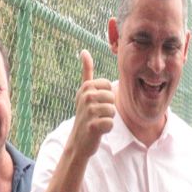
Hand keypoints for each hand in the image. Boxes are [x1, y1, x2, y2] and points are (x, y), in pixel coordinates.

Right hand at [63, 50, 114, 165]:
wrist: (78, 140)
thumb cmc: (85, 115)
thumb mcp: (84, 92)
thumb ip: (86, 72)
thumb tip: (84, 51)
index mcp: (86, 87)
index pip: (109, 86)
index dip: (107, 97)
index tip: (96, 103)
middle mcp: (85, 97)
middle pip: (112, 97)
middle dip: (108, 108)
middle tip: (97, 115)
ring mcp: (88, 111)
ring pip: (113, 110)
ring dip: (108, 118)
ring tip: (98, 121)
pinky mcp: (92, 126)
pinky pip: (110, 123)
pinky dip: (107, 129)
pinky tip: (98, 130)